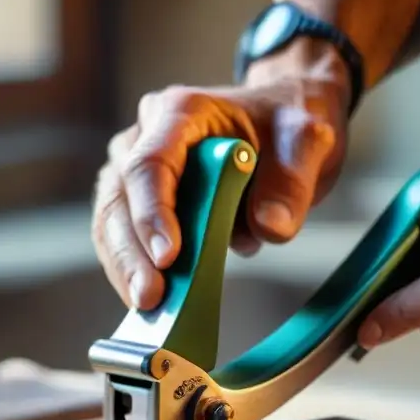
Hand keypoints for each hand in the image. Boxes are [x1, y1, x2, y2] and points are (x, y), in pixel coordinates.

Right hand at [92, 39, 349, 310]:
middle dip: (132, 253)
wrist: (285, 125)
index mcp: (182, 112)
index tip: (169, 256)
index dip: (153, 212)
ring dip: (126, 267)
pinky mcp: (143, 201)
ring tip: (148, 307)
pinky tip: (153, 303)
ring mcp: (137, 168)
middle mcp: (147, 136)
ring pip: (112, 221)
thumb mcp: (307, 141)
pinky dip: (135, 271)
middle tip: (150, 297)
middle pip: (119, 196)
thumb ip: (291, 181)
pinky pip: (126, 238)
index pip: (151, 163)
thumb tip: (269, 227)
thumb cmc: (287, 125)